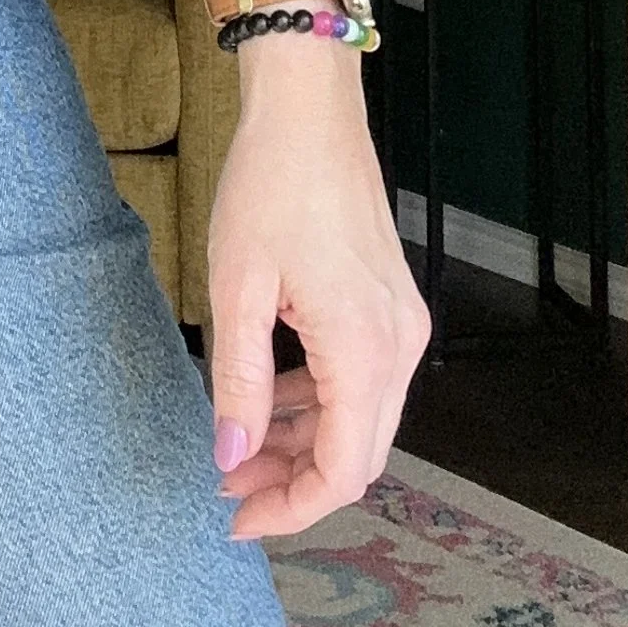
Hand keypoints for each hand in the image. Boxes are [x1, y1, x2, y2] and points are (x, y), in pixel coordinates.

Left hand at [205, 37, 427, 539]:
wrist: (309, 107)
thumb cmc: (270, 184)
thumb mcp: (237, 288)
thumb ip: (240, 383)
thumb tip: (233, 457)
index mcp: (364, 349)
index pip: (343, 471)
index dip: (292, 509)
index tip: (237, 520)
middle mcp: (398, 344)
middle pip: (358, 453)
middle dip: (294, 481)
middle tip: (227, 484)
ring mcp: (400, 322)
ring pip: (362, 418)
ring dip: (304, 442)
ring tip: (238, 447)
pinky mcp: (389, 301)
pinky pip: (362, 378)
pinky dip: (319, 402)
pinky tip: (271, 398)